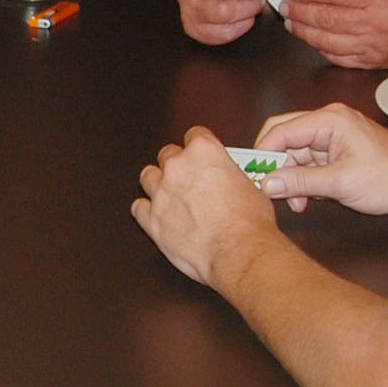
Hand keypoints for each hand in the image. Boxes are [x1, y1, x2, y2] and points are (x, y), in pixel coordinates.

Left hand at [134, 127, 283, 287]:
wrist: (239, 251)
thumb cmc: (249, 223)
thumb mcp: (250, 186)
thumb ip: (230, 175)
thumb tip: (228, 180)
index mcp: (204, 152)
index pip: (194, 134)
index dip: (199, 145)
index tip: (201, 153)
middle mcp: (178, 167)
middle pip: (168, 154)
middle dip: (177, 165)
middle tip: (189, 179)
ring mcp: (162, 193)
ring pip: (148, 176)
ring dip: (158, 183)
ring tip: (170, 194)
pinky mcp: (152, 220)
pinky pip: (138, 208)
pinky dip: (146, 210)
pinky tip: (156, 214)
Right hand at [251, 103, 387, 217]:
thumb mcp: (341, 183)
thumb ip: (300, 182)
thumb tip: (268, 182)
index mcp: (329, 120)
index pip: (279, 130)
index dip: (262, 155)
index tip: (252, 177)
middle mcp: (329, 124)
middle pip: (284, 140)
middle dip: (276, 168)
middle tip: (269, 190)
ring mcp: (334, 139)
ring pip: (295, 156)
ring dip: (292, 180)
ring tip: (297, 202)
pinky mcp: (338, 154)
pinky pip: (310, 164)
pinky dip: (305, 182)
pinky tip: (308, 199)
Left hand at [280, 0, 387, 69]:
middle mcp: (375, 23)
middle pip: (325, 17)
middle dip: (299, 10)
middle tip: (285, 5)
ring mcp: (373, 46)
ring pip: (326, 40)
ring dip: (303, 30)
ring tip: (292, 22)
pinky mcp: (371, 63)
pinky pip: (337, 57)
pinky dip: (320, 47)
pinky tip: (311, 38)